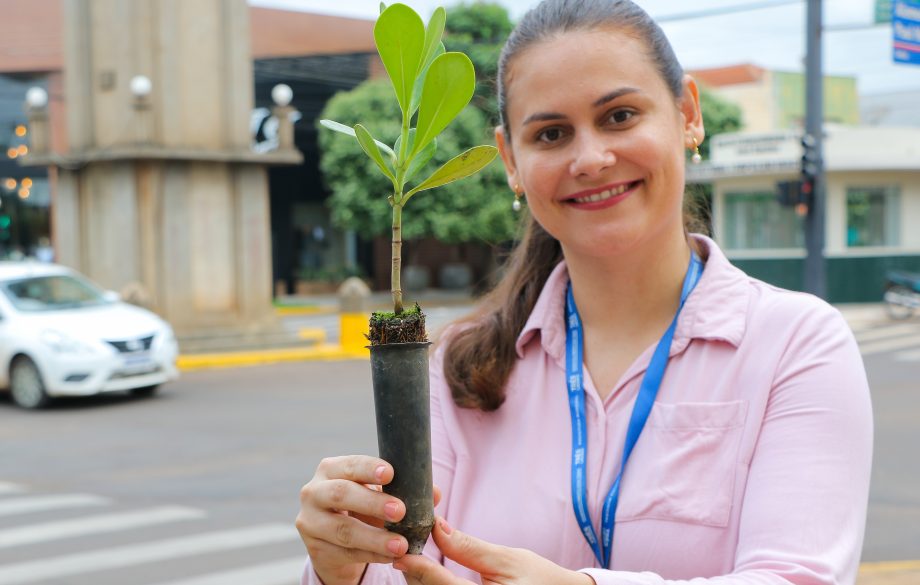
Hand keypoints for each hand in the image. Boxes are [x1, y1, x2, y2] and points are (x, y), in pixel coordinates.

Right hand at [296, 456, 409, 584]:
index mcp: (330, 470)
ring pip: (343, 529)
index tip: (391, 473)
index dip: (369, 468)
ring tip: (401, 544)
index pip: (349, 465)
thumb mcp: (379, 496)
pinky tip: (390, 557)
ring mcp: (310, 522)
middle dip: (372, 502)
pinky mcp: (315, 549)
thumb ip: (404, 490)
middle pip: (341, 494)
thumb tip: (434, 493)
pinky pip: (347, 553)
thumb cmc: (362, 508)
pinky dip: (372, 555)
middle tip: (400, 511)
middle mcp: (314, 492)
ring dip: (375, 537)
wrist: (335, 541)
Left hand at [394, 517, 594, 584]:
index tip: (400, 551)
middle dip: (415, 575)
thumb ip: (469, 548)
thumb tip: (437, 527)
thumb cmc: (540, 579)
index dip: (419, 567)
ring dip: (421, 582)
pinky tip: (427, 575)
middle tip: (402, 549)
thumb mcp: (507, 559)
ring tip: (412, 559)